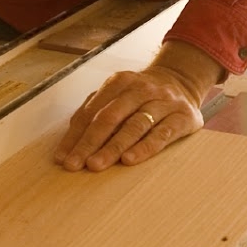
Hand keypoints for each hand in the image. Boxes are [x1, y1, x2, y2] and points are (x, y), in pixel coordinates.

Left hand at [53, 41, 223, 171]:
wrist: (183, 82)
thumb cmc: (142, 96)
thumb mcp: (119, 95)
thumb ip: (95, 111)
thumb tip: (69, 143)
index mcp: (120, 82)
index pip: (92, 111)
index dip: (75, 135)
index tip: (63, 158)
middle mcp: (141, 89)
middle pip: (111, 117)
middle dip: (90, 143)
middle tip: (75, 164)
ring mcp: (164, 102)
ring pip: (135, 125)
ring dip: (113, 147)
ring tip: (97, 164)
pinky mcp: (182, 117)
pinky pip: (162, 134)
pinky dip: (144, 148)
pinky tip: (129, 160)